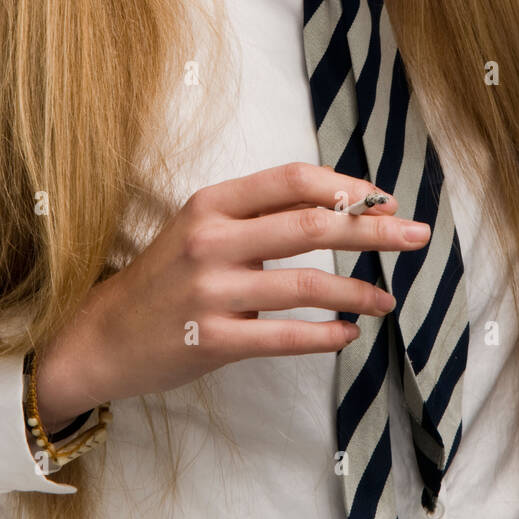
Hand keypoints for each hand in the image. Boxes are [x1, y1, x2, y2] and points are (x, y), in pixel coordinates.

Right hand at [34, 162, 430, 424]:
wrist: (102, 335)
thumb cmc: (168, 276)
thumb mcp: (204, 226)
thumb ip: (261, 215)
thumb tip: (341, 208)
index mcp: (213, 202)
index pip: (294, 179)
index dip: (347, 187)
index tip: (386, 201)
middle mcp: (211, 240)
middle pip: (311, 225)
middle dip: (373, 230)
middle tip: (416, 236)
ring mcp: (210, 291)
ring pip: (306, 284)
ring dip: (359, 290)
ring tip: (388, 298)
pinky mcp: (211, 340)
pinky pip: (286, 337)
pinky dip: (327, 335)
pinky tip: (350, 334)